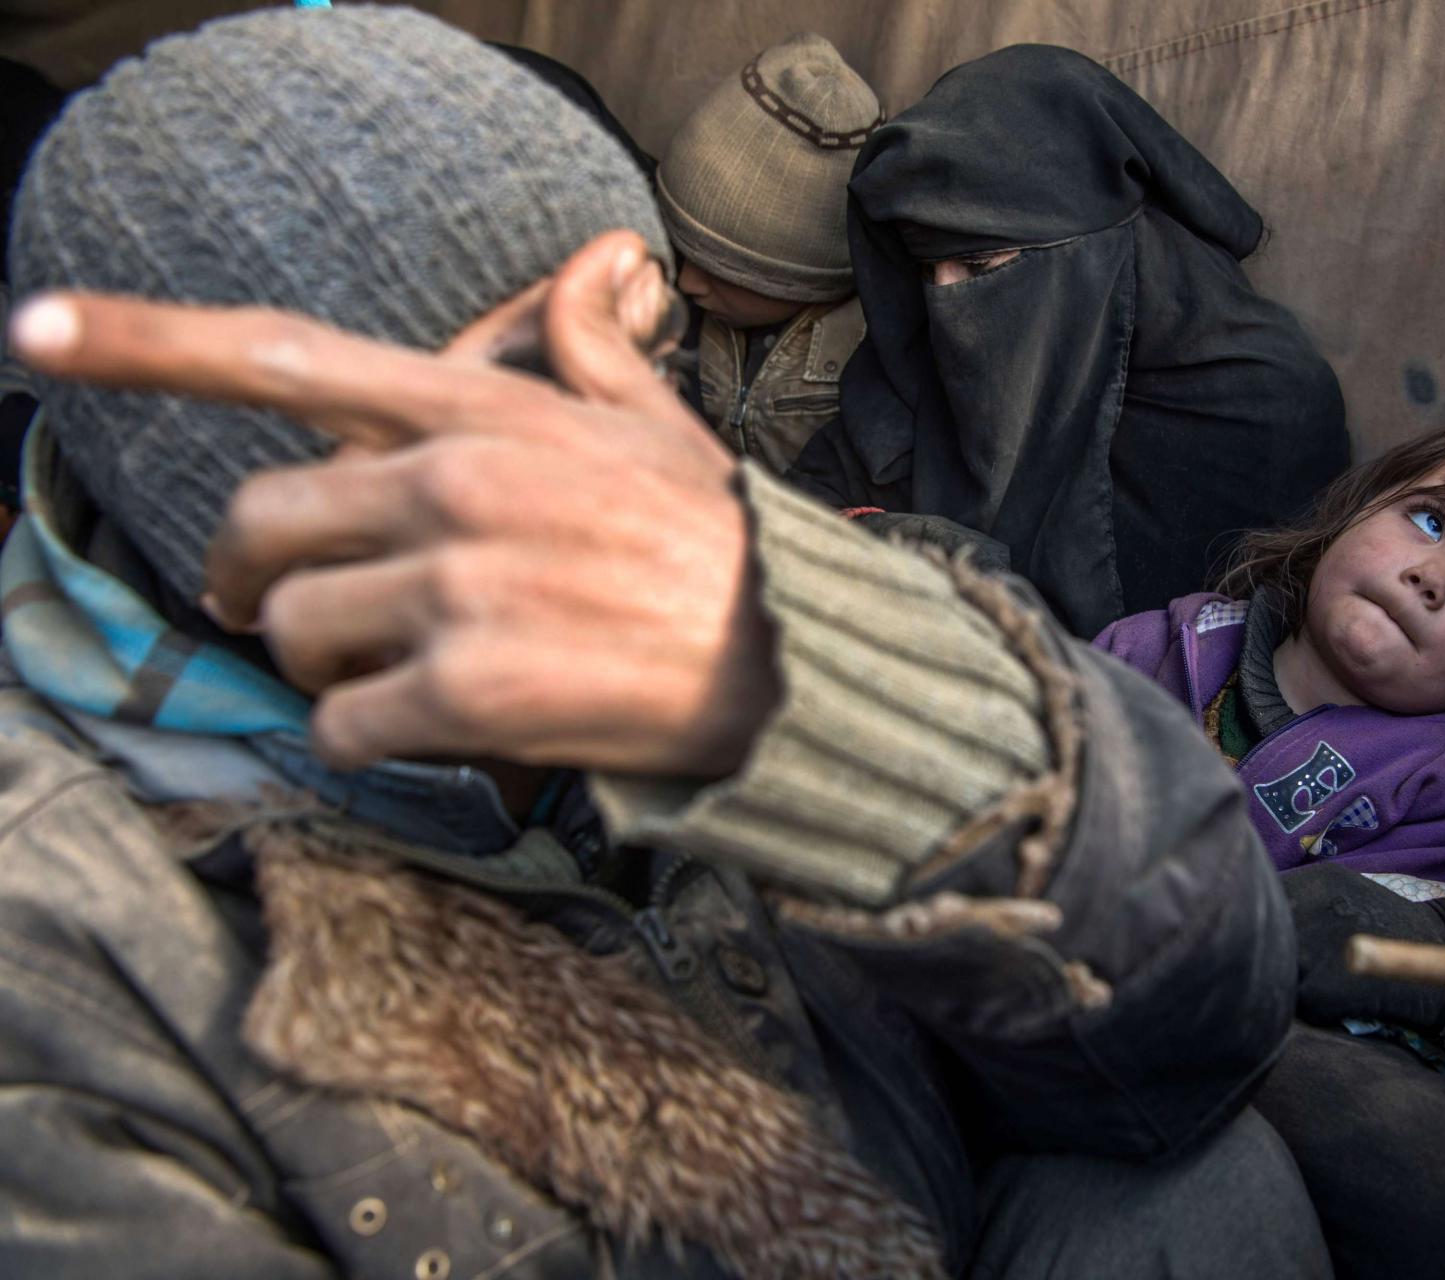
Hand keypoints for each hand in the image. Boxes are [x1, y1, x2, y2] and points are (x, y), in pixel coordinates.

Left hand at [10, 230, 777, 775]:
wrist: (797, 662)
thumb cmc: (721, 547)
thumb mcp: (660, 429)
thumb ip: (593, 350)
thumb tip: (591, 266)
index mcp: (487, 412)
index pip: (289, 356)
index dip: (147, 339)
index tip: (34, 329)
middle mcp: (455, 485)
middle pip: (262, 522)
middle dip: (253, 577)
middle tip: (280, 611)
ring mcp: (458, 586)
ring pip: (297, 634)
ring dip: (327, 667)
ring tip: (398, 678)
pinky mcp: (468, 688)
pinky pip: (342, 726)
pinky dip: (370, 742)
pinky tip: (438, 732)